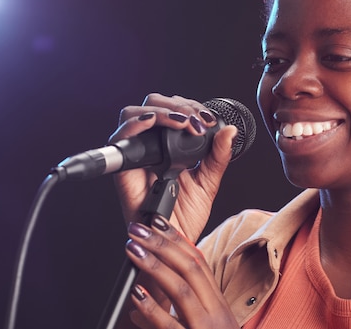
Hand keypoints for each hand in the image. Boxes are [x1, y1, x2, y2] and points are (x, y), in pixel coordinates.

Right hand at [109, 93, 237, 242]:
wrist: (174, 246)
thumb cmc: (186, 218)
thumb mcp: (210, 181)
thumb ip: (218, 156)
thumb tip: (230, 130)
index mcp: (169, 147)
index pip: (171, 110)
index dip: (188, 106)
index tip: (208, 120)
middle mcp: (150, 148)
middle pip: (152, 104)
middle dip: (177, 105)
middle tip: (198, 121)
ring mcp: (136, 157)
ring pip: (134, 114)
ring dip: (162, 111)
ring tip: (183, 122)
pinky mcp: (124, 170)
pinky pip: (120, 139)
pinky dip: (136, 124)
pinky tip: (154, 122)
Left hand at [125, 217, 238, 328]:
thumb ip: (171, 318)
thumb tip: (137, 310)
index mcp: (217, 305)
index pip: (199, 263)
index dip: (177, 239)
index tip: (158, 223)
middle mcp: (214, 313)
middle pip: (191, 269)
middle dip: (163, 245)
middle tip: (139, 229)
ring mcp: (203, 328)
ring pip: (181, 290)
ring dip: (154, 266)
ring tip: (134, 250)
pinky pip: (169, 324)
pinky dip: (151, 307)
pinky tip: (136, 294)